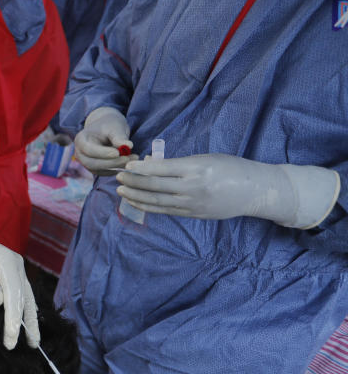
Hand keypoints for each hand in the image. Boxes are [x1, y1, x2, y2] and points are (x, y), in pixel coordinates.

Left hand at [0, 229, 38, 348]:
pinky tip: (27, 326)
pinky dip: (23, 311)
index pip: (13, 293)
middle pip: (23, 297)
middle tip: (23, 345)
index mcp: (6, 260)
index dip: (13, 317)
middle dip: (23, 323)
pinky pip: (21, 295)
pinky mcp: (10, 275)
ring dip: (29, 319)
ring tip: (33, 342)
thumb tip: (0, 302)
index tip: (11, 336)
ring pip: (26, 297)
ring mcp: (15, 269)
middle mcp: (16, 264)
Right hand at [74, 106, 136, 173]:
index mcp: (81, 140)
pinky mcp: (95, 169)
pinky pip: (105, 172)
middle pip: (93, 163)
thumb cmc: (109, 125)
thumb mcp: (114, 127)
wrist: (106, 129)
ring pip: (100, 170)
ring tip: (133, 158)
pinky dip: (117, 168)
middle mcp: (80, 154)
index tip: (118, 153)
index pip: (89, 150)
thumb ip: (119, 137)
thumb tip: (129, 146)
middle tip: (128, 158)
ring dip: (117, 166)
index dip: (102, 153)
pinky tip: (129, 161)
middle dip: (111, 162)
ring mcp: (86, 163)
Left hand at [116, 154, 339, 228]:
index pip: (162, 169)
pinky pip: (165, 211)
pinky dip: (148, 207)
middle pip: (155, 186)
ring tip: (121, 191)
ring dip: (136, 197)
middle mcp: (193, 188)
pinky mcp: (193, 214)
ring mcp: (192, 203)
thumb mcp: (206, 158)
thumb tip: (149, 163)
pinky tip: (136, 202)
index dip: (141, 169)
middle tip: (118, 178)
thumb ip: (177, 163)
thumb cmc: (230, 168)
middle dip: (134, 183)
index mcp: (197, 169)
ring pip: (157, 201)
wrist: (254, 191)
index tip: (127, 166)